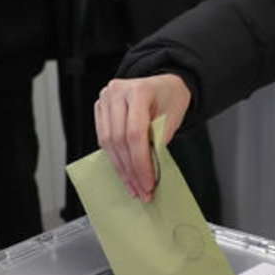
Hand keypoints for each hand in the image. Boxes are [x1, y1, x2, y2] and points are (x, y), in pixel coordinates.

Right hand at [95, 74, 191, 200]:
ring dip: (121, 169)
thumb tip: (149, 169)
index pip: (136, 133)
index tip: (148, 182)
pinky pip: (104, 139)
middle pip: (120, 140)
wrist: (163, 85)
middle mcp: (118, 92)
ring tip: (133, 186)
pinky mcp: (100, 109)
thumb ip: (160, 141)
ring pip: (108, 142)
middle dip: (131, 170)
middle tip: (142, 190)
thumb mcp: (174, 117)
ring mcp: (105, 99)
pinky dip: (114, 158)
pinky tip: (125, 172)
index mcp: (139, 90)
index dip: (141, 162)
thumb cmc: (170, 98)